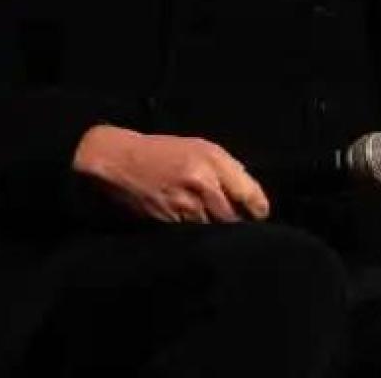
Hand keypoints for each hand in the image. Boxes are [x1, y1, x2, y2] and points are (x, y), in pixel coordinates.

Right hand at [73, 125, 270, 222]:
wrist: (120, 160)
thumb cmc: (164, 151)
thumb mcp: (202, 147)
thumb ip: (228, 168)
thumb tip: (248, 190)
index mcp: (213, 163)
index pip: (248, 194)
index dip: (259, 209)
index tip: (260, 214)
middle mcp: (201, 185)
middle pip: (233, 217)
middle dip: (240, 222)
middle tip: (243, 224)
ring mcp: (183, 206)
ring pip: (213, 228)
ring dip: (219, 230)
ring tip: (220, 227)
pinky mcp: (167, 222)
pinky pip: (191, 233)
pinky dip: (198, 234)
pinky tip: (199, 230)